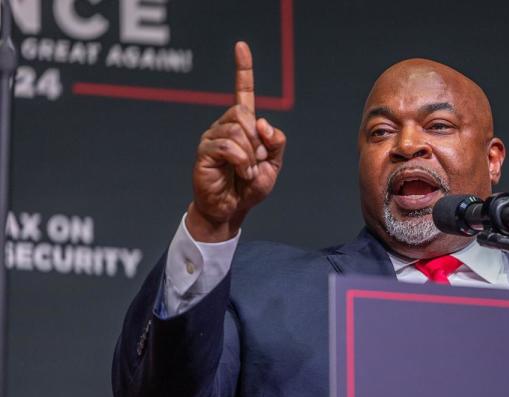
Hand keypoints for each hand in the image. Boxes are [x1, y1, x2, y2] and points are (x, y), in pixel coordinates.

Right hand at [187, 41, 286, 241]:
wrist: (232, 209)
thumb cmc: (250, 186)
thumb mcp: (273, 164)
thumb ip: (276, 143)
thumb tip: (262, 123)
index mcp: (243, 125)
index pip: (243, 92)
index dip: (243, 70)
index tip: (241, 46)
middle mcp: (224, 126)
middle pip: (244, 114)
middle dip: (258, 141)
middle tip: (256, 161)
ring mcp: (212, 137)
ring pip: (238, 131)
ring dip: (250, 155)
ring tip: (246, 171)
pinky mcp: (204, 152)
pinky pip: (228, 146)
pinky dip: (241, 161)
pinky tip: (239, 172)